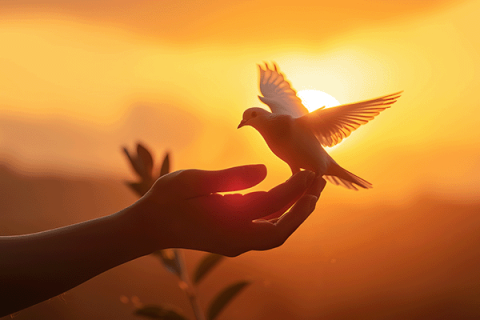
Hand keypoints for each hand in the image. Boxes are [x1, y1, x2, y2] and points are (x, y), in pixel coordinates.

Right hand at [135, 164, 325, 256]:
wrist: (150, 226)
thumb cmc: (167, 200)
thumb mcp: (192, 181)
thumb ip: (229, 177)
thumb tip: (264, 172)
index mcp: (227, 223)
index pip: (271, 205)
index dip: (293, 187)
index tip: (309, 171)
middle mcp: (235, 239)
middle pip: (281, 229)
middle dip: (303, 208)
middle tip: (319, 184)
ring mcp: (234, 242)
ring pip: (274, 231)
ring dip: (293, 212)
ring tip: (309, 189)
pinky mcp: (232, 239)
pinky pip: (262, 229)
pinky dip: (277, 214)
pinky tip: (284, 198)